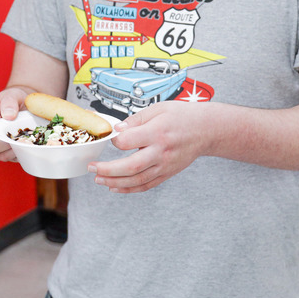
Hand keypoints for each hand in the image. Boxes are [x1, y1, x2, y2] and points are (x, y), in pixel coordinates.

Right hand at [0, 87, 28, 161]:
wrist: (18, 105)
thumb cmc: (15, 99)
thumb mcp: (13, 94)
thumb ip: (10, 102)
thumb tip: (9, 116)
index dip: (6, 132)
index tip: (20, 128)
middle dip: (10, 143)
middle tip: (24, 137)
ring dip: (15, 150)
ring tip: (26, 140)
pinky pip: (6, 158)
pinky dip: (16, 154)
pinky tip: (24, 146)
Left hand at [88, 101, 213, 192]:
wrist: (206, 130)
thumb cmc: (183, 116)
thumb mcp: (159, 108)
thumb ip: (136, 119)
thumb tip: (118, 130)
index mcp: (158, 132)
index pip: (128, 141)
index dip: (115, 140)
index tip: (112, 137)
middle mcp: (161, 152)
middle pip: (130, 166)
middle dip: (107, 169)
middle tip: (92, 167)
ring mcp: (165, 165)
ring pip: (136, 180)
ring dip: (114, 182)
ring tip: (98, 179)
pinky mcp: (167, 173)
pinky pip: (146, 185)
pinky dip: (129, 189)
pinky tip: (115, 187)